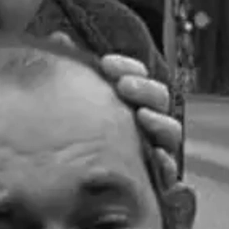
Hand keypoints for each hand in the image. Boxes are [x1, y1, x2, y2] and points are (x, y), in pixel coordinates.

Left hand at [50, 33, 181, 184]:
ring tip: (141, 117)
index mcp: (127, 100)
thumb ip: (70, 71)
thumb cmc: (70, 137)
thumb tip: (59, 38)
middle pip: (158, 98)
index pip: (136, 75)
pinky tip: (156, 157)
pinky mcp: (153, 180)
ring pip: (169, 132)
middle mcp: (144, 122)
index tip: (106, 64)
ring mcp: (153, 150)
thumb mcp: (67, 100)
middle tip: (123, 86)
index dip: (127, 66)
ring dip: (159, 122)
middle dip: (145, 89)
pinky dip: (166, 164)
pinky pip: (169, 172)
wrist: (63, 190)